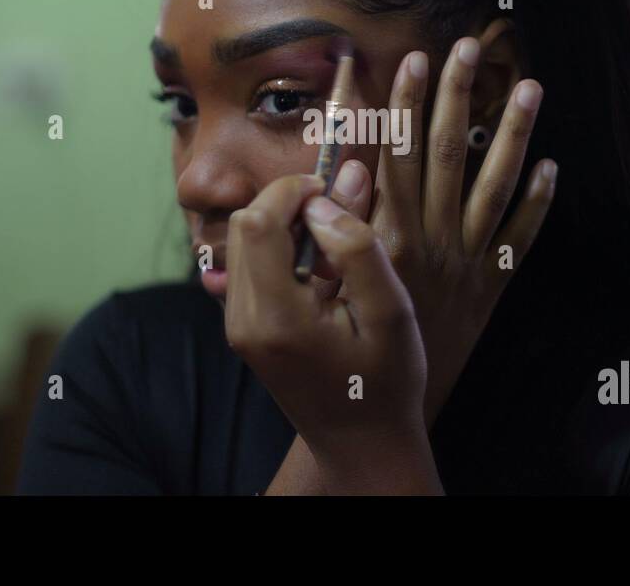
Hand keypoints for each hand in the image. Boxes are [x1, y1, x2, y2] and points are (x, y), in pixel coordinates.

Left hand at [225, 174, 438, 491]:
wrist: (361, 443)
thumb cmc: (384, 383)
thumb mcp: (390, 312)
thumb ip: (359, 246)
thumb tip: (334, 187)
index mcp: (277, 318)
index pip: (256, 222)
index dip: (291, 190)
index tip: (334, 190)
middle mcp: (244, 322)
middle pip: (243, 226)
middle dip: (288, 204)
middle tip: (339, 221)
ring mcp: (238, 328)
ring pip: (243, 242)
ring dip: (285, 227)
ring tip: (335, 257)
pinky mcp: (244, 329)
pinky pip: (251, 266)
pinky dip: (282, 252)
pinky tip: (322, 276)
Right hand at [328, 37, 556, 425]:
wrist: (389, 400)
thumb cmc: (350, 338)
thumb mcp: (335, 278)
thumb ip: (340, 223)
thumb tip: (332, 170)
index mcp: (389, 234)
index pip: (395, 155)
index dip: (402, 106)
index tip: (406, 60)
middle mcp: (432, 239)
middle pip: (449, 154)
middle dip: (456, 97)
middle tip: (467, 47)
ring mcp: (468, 260)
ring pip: (494, 186)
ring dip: (512, 135)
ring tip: (529, 87)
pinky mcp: (492, 283)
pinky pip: (521, 238)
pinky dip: (538, 203)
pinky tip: (550, 168)